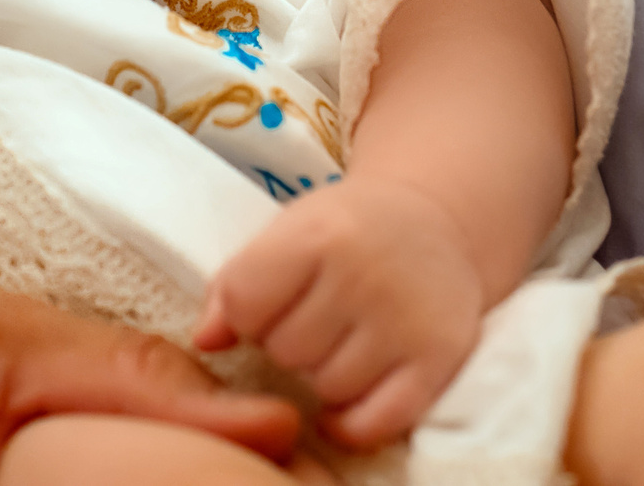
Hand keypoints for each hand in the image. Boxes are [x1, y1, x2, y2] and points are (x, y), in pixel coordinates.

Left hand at [192, 176, 483, 451]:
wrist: (435, 220)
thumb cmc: (346, 229)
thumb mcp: (288, 232)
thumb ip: (238, 283)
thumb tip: (204, 341)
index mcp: (319, 232)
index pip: (245, 304)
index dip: (247, 314)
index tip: (269, 302)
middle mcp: (365, 273)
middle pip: (285, 351)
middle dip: (287, 343)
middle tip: (313, 319)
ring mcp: (405, 319)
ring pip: (326, 389)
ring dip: (321, 377)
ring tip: (338, 343)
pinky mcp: (438, 358)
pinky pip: (374, 422)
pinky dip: (350, 422)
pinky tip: (346, 395)